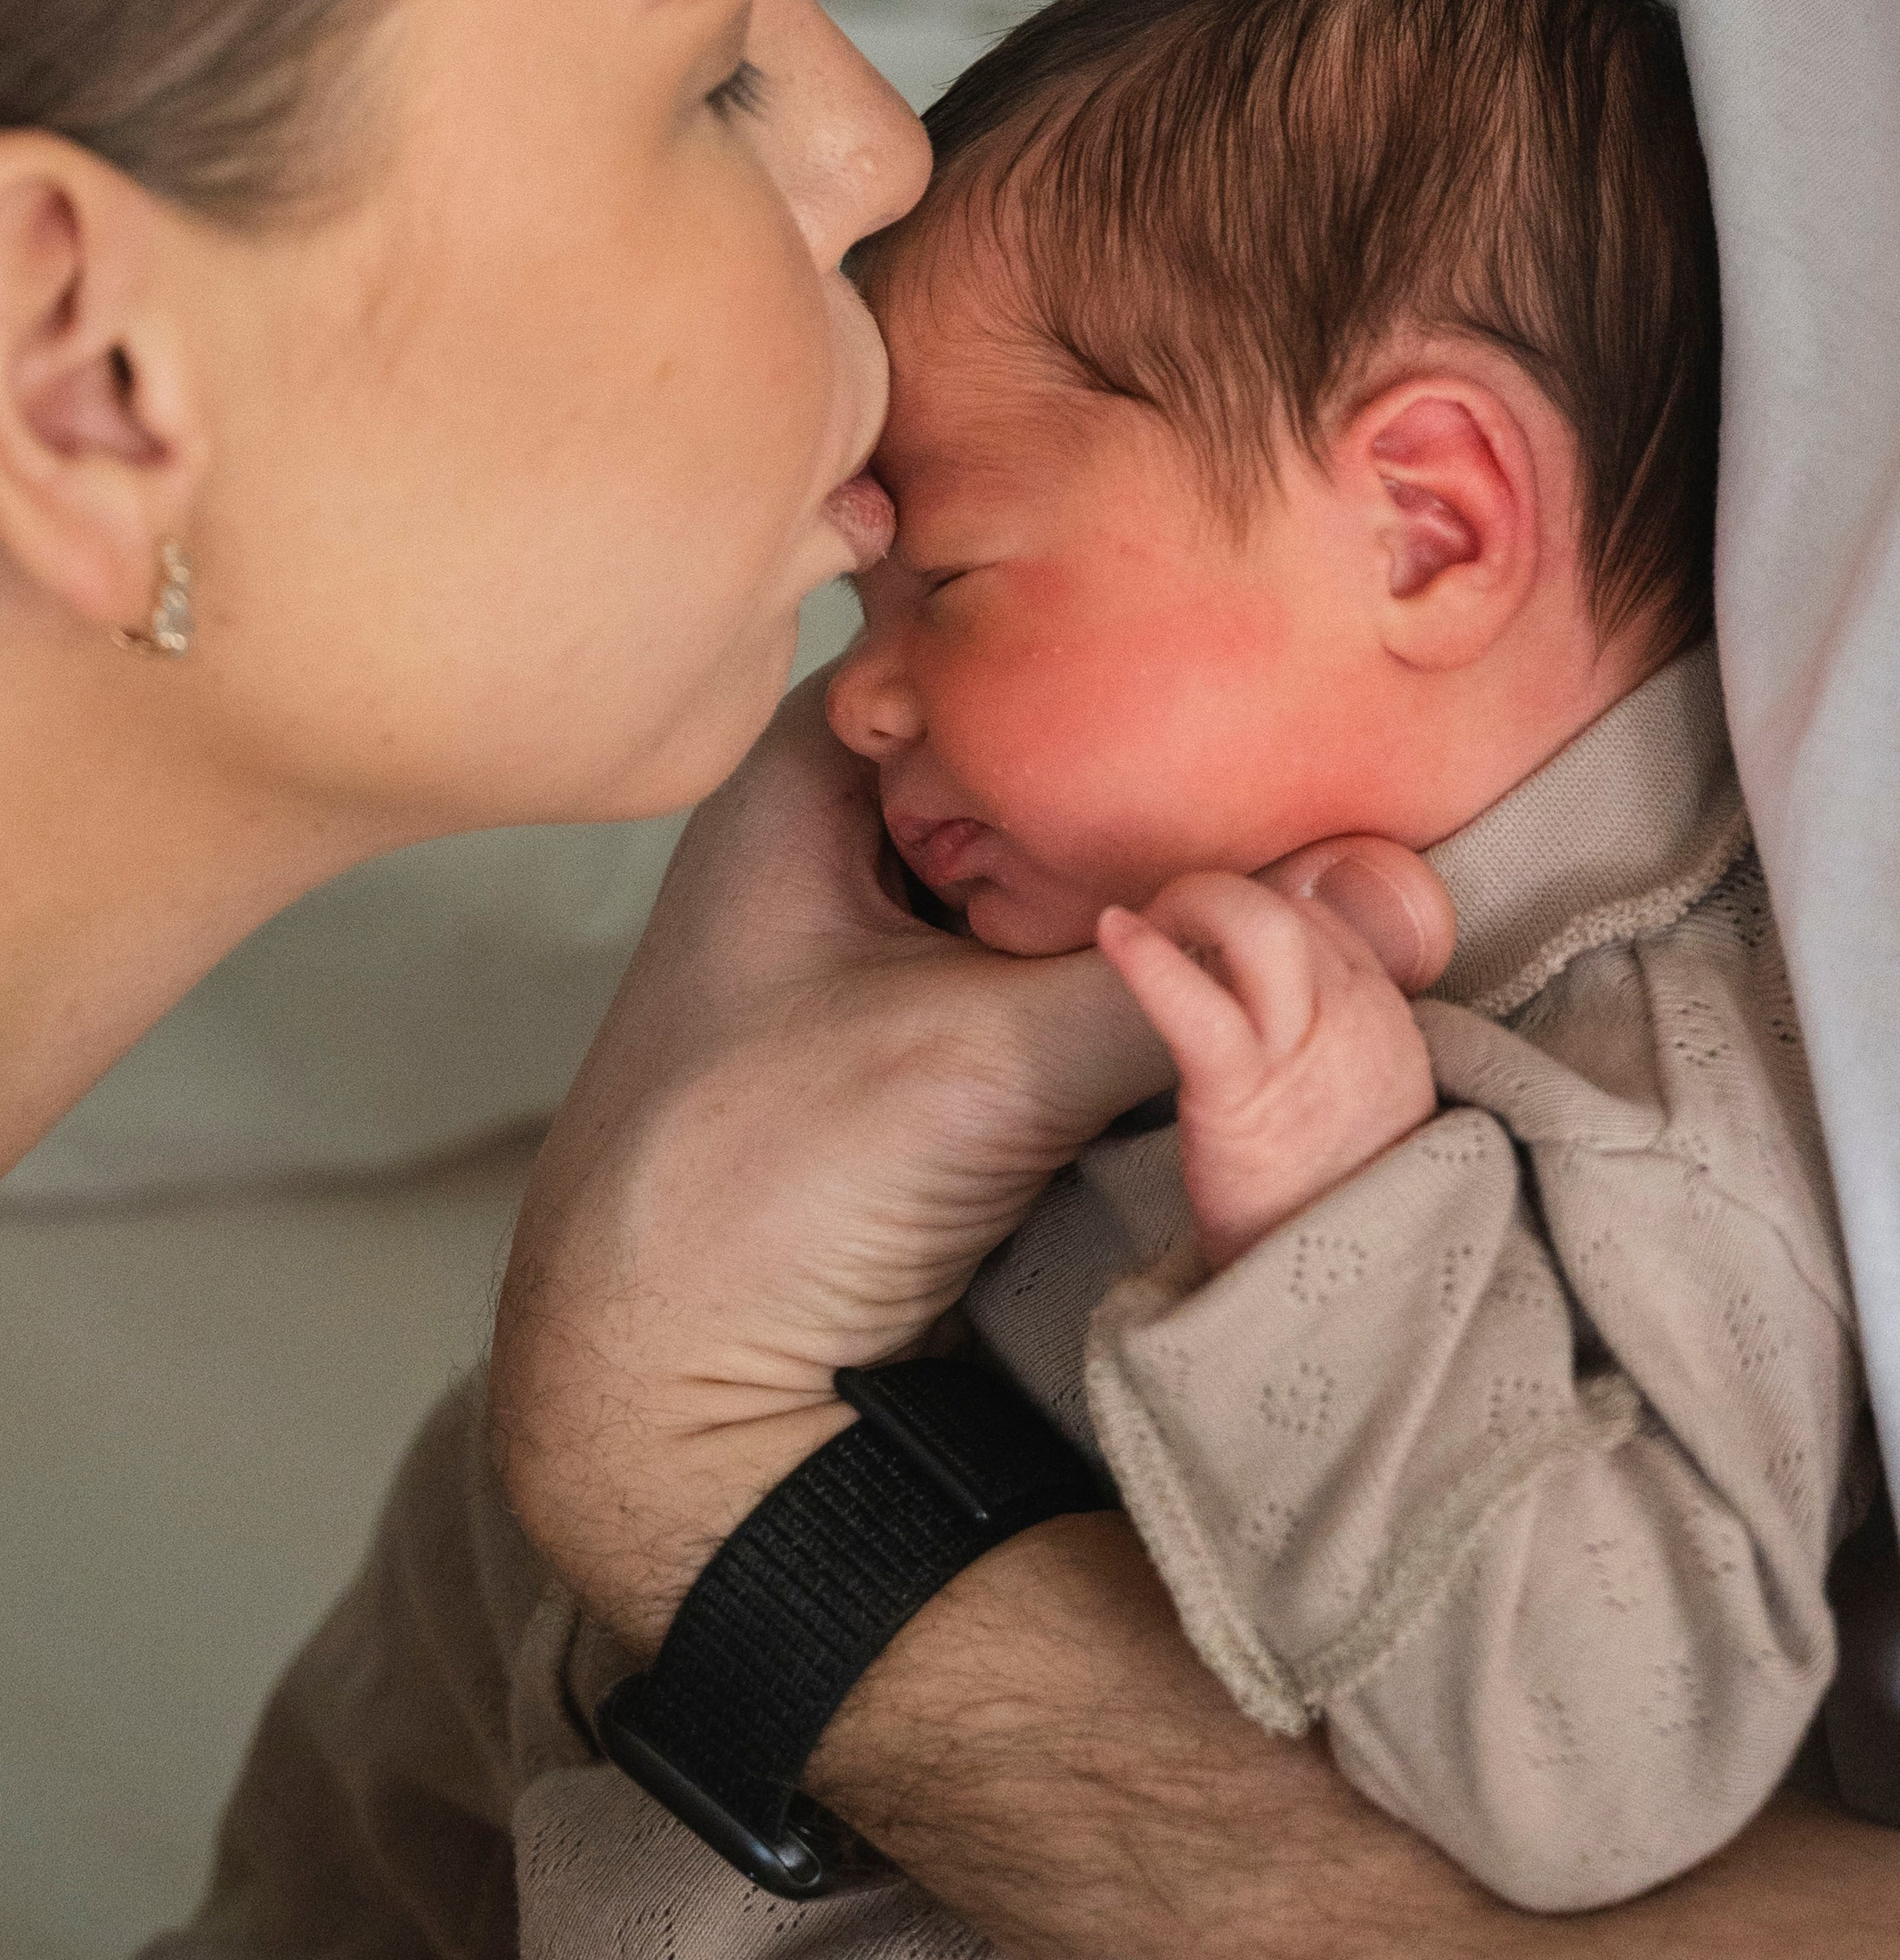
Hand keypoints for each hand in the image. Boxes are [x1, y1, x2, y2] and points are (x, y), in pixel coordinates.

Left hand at [491, 683, 1457, 1651]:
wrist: (668, 1416)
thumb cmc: (758, 1195)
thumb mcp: (985, 1061)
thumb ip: (1183, 980)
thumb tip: (1385, 897)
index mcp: (798, 789)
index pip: (966, 652)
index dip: (1090, 638)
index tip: (1232, 639)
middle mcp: (835, 848)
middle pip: (1023, 765)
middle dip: (1149, 770)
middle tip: (1305, 744)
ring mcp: (880, 952)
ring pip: (1048, 875)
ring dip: (1153, 883)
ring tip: (1308, 837)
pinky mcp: (927, 1053)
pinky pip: (1051, 970)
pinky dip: (1132, 968)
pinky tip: (1235, 954)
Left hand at [1097, 871, 1437, 1269]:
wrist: (1349, 1311)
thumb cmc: (1334, 1219)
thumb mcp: (1359, 1118)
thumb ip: (1329, 1052)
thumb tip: (1261, 1011)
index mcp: (1385, 1022)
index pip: (1320, 917)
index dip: (1257, 909)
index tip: (1208, 932)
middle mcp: (1359, 1018)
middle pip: (1286, 904)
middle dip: (1216, 894)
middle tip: (1162, 922)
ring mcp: (1309, 1050)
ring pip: (1256, 923)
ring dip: (1187, 904)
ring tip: (1138, 926)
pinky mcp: (1248, 1095)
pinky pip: (1198, 1003)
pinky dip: (1147, 959)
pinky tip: (1114, 935)